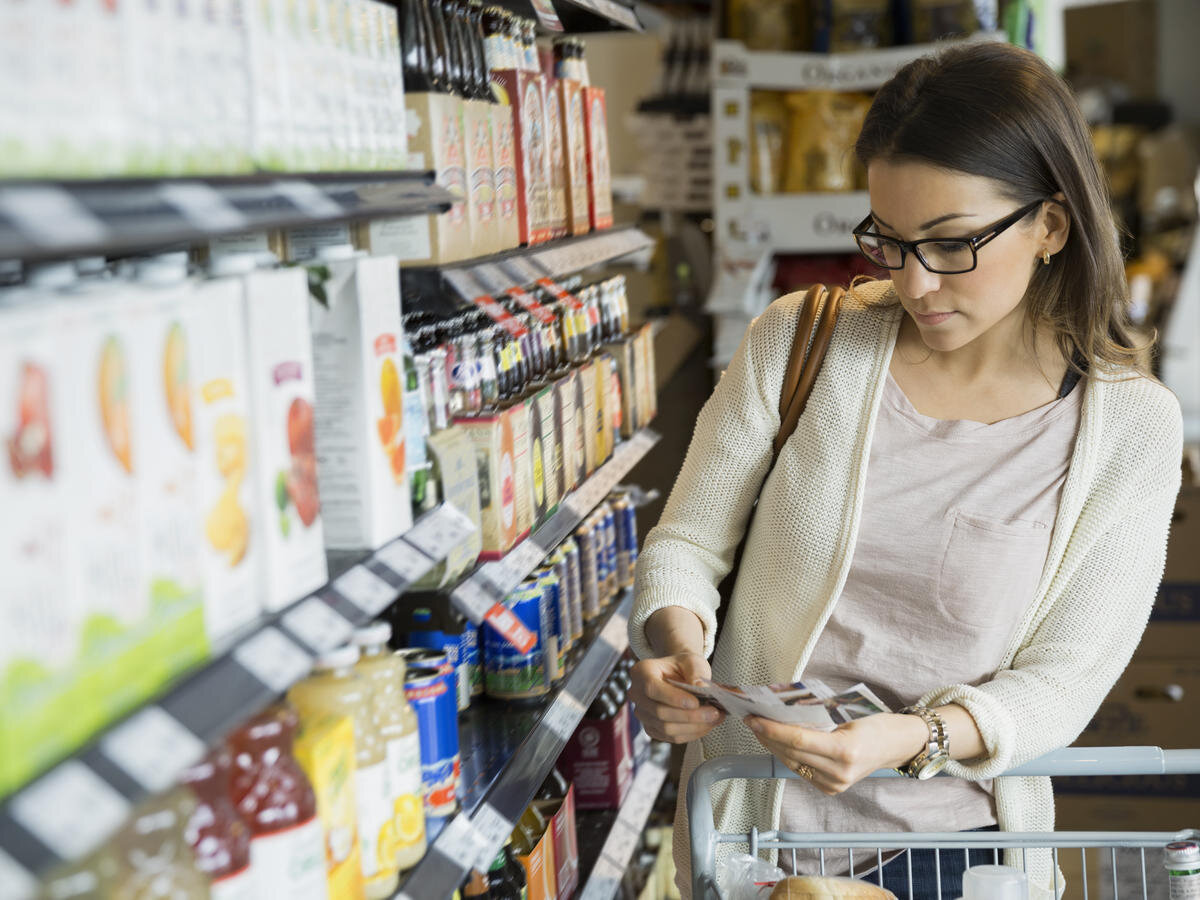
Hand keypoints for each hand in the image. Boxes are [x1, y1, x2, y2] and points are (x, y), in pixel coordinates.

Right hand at [630, 651, 725, 743]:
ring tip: (715, 718)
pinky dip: (692, 733)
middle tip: (715, 712)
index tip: (696, 702)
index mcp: (642, 672)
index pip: (652, 688)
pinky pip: (671, 737)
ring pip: (666, 729)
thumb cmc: (683, 666)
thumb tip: (700, 687)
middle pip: (660, 712)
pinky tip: (707, 725)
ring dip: (694, 727)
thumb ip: (695, 671)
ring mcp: (642, 714)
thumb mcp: (692, 660)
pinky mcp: (651, 728)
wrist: (678, 676)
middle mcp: (636, 694)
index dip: (673, 698)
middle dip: (691, 715)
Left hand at [745, 713, 927, 795]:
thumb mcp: (846, 715)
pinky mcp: (832, 789)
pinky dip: (786, 756)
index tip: (754, 718)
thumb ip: (816, 718)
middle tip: (751, 719)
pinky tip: (776, 743)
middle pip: (791, 753)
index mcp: (845, 750)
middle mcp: (839, 772)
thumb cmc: (874, 724)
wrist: (895, 746)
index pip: (797, 740)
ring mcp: (835, 784)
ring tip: (759, 729)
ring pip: (792, 763)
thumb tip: (781, 711)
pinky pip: (801, 770)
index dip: (772, 729)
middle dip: (767, 736)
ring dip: (772, 746)